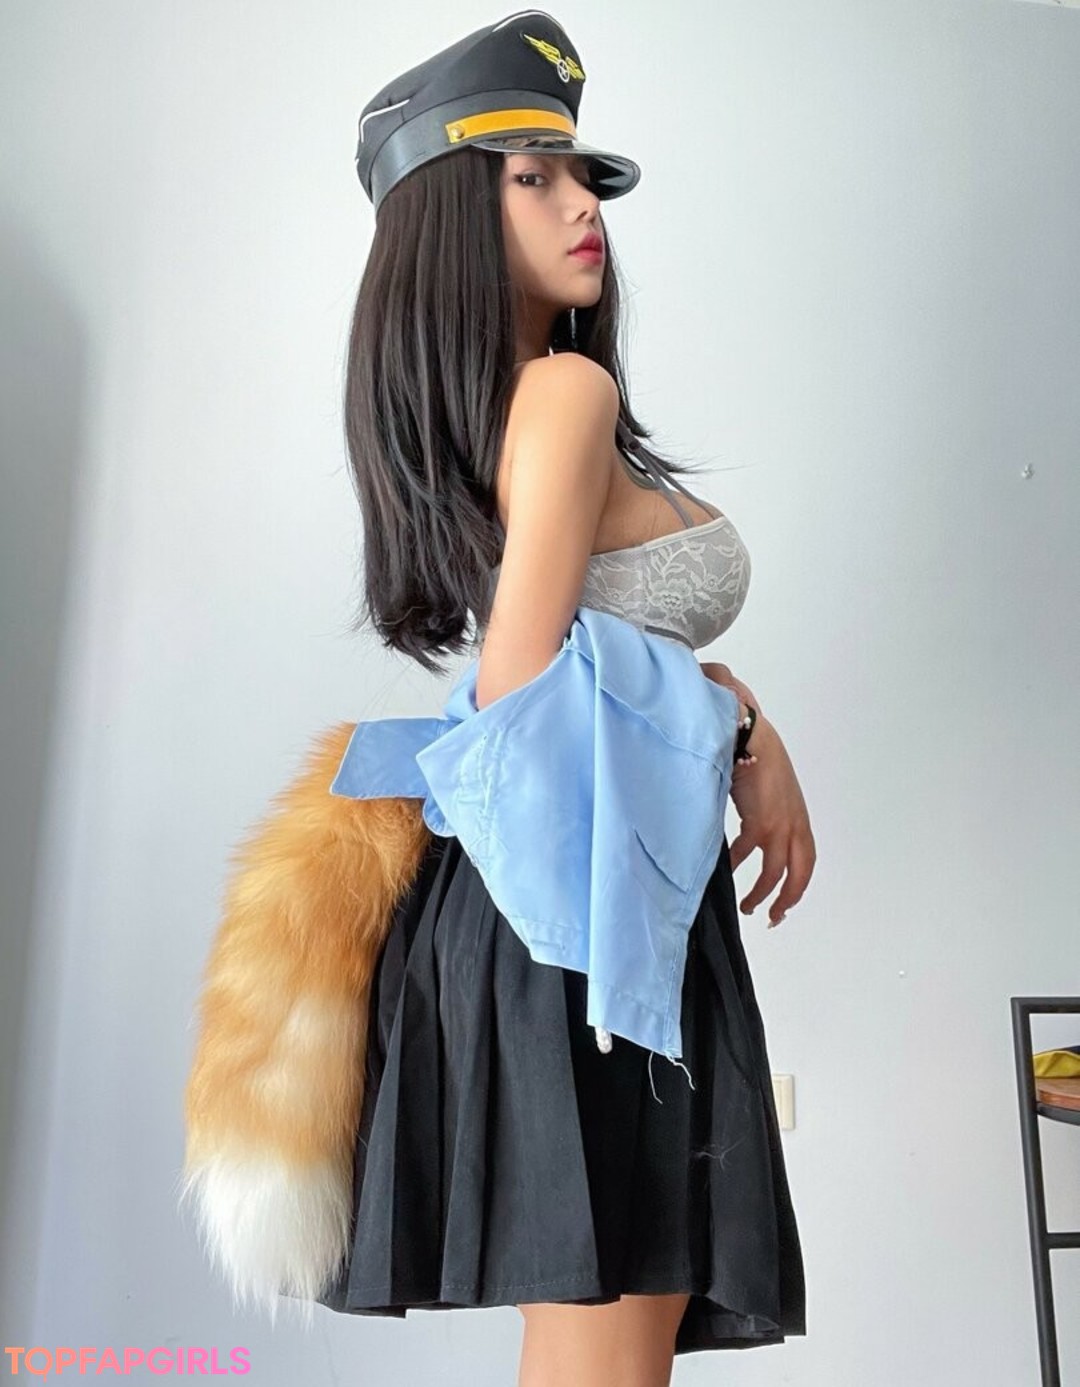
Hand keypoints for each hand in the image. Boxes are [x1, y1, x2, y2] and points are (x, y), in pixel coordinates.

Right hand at [698, 663, 814, 926]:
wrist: (748, 735)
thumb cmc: (753, 753)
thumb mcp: (766, 790)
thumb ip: (762, 813)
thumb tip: (747, 838)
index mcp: (797, 815)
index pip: (806, 857)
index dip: (798, 883)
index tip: (786, 901)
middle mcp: (794, 822)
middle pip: (801, 873)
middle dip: (788, 899)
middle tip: (774, 917)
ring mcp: (780, 823)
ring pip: (776, 873)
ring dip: (762, 893)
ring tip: (748, 906)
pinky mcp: (761, 821)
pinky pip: (747, 854)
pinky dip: (737, 865)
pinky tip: (728, 870)